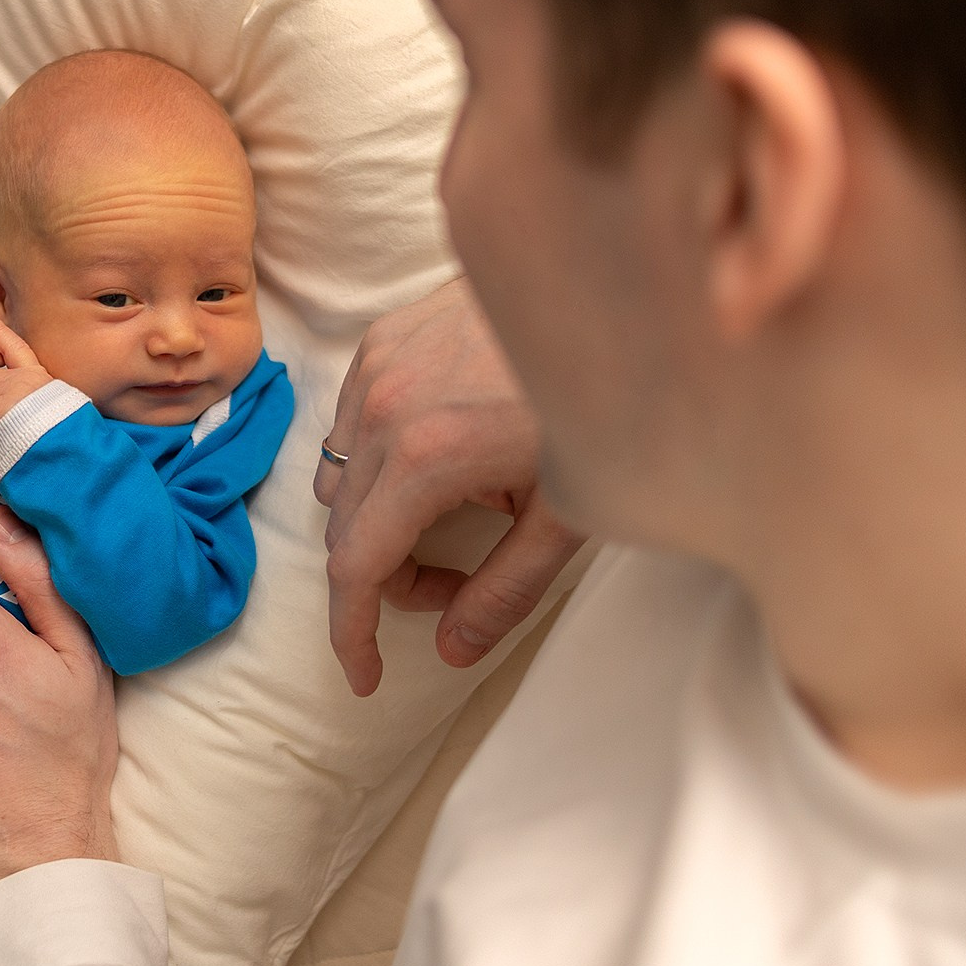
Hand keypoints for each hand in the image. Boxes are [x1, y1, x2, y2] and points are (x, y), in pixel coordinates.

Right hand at [314, 278, 584, 696]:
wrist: (626, 289)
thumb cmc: (609, 395)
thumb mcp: (571, 513)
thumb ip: (505, 591)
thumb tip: (451, 649)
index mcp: (425, 457)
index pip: (354, 569)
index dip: (351, 634)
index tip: (364, 675)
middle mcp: (382, 408)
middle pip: (344, 530)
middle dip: (387, 580)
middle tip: (452, 588)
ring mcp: (377, 366)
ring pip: (338, 478)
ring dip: (377, 521)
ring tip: (453, 520)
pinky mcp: (384, 338)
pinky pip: (349, 423)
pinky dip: (377, 461)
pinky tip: (442, 458)